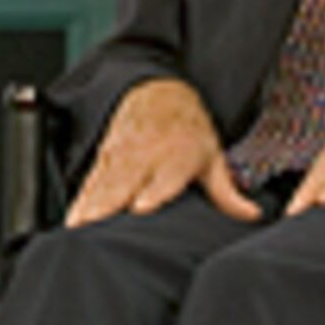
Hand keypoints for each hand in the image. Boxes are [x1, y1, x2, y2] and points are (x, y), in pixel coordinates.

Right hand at [64, 79, 260, 225]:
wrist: (157, 93)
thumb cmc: (188, 129)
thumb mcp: (212, 156)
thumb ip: (227, 192)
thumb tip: (252, 215)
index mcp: (177, 155)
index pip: (164, 177)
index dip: (152, 192)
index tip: (139, 207)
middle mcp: (146, 155)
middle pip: (126, 183)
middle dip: (110, 206)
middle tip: (96, 230)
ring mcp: (121, 156)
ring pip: (104, 184)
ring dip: (89, 207)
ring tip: (78, 231)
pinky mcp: (104, 158)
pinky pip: (90, 182)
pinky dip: (79, 201)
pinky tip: (72, 221)